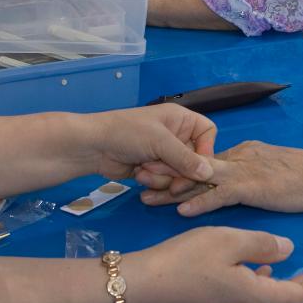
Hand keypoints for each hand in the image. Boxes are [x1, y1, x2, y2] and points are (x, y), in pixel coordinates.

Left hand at [88, 104, 216, 183]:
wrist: (94, 147)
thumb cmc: (127, 133)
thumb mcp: (160, 142)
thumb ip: (186, 158)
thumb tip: (209, 173)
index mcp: (181, 119)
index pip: (208, 133)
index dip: (206, 150)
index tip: (198, 165)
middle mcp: (176, 136)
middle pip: (196, 161)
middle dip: (178, 170)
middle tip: (161, 170)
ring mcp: (165, 155)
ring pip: (181, 175)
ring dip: (162, 177)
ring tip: (143, 169)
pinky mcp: (155, 170)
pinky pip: (167, 182)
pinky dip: (155, 183)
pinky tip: (139, 176)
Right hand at [126, 226, 302, 302]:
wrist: (143, 286)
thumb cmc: (185, 259)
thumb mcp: (227, 240)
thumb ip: (261, 244)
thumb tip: (288, 250)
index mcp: (255, 297)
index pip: (299, 298)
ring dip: (289, 301)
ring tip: (294, 277)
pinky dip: (266, 300)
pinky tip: (257, 276)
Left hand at [138, 141, 302, 216]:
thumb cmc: (300, 177)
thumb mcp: (265, 172)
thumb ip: (244, 176)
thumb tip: (225, 185)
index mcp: (238, 152)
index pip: (199, 158)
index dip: (174, 166)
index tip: (152, 173)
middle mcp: (235, 157)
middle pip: (192, 165)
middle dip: (164, 174)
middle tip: (138, 182)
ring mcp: (242, 170)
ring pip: (200, 178)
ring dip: (173, 188)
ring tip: (148, 197)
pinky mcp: (251, 185)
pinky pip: (220, 194)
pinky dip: (200, 202)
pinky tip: (181, 211)